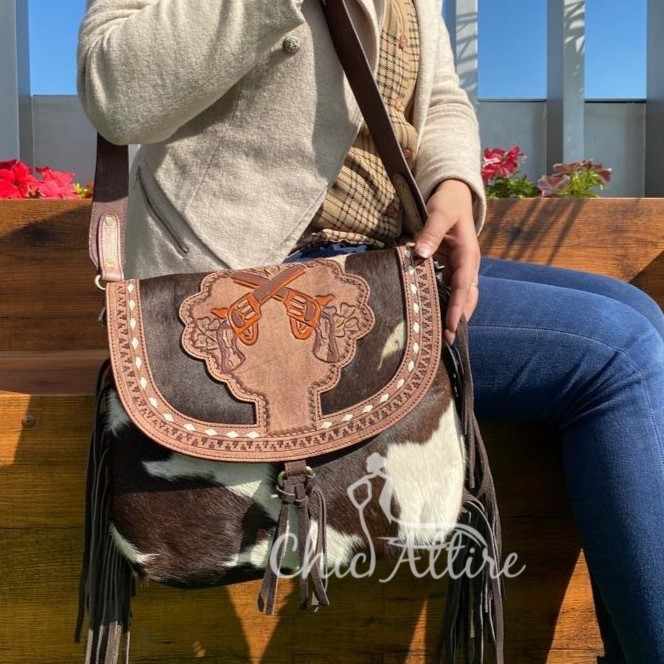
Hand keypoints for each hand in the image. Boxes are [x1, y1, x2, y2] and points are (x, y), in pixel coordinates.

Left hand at [413, 178, 479, 344]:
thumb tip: (420, 254)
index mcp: (468, 254)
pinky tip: (433, 315)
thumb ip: (430, 232)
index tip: (451, 326)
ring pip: (461, 295)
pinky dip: (445, 303)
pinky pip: (451, 289)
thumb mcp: (439, 213)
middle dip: (459, 319)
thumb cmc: (447, 202)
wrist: (454, 193)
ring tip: (442, 335)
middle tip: (447, 342)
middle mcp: (468, 264)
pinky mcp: (452, 267)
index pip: (464, 286)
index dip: (458, 308)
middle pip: (467, 297)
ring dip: (453, 314)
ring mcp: (461, 267)